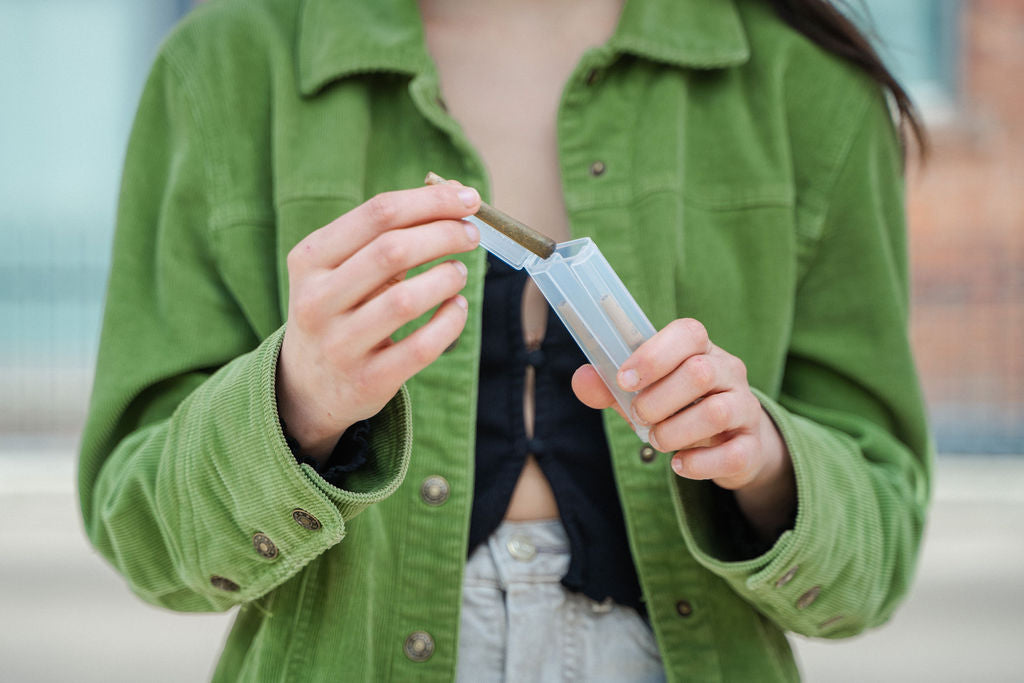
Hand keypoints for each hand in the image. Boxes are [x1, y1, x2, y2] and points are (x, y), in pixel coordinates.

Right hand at [277, 183, 481, 461]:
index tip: (468, 198)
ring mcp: (339, 345)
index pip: (377, 214)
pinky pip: (421, 346)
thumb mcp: (344, 267)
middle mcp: (317, 301)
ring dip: (447, 277)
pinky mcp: (367, 381)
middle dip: (444, 234)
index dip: (430, 201)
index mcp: (309, 259)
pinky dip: (450, 321)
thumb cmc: (339, 309)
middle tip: (471, 234)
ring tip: (459, 271)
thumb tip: (456, 192)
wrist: (306, 385)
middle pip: (392, 251)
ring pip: (406, 301)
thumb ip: (392, 231)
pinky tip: (457, 307)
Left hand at [572, 318, 794, 534]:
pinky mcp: (752, 446)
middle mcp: (729, 372)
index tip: (624, 380)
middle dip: (658, 400)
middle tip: (640, 416)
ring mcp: (746, 408)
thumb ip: (611, 387)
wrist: (731, 444)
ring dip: (675, 431)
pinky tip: (679, 465)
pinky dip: (699, 463)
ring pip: (716, 412)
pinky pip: (733, 453)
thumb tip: (581, 379)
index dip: (653, 355)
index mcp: (701, 350)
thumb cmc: (680, 409)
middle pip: (700, 372)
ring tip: (658, 439)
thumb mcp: (644, 394)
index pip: (688, 333)